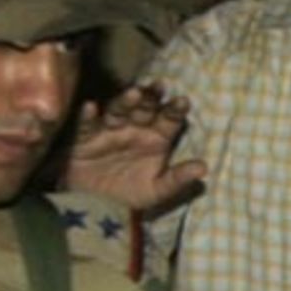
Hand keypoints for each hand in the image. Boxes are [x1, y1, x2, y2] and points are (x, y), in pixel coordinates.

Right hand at [64, 84, 205, 215]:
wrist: (97, 204)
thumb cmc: (130, 193)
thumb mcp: (157, 190)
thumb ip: (178, 178)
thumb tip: (204, 168)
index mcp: (156, 138)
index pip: (169, 120)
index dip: (175, 110)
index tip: (183, 102)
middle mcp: (134, 127)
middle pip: (145, 108)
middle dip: (152, 98)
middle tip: (160, 86)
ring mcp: (110, 128)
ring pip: (118, 110)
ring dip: (125, 101)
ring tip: (134, 93)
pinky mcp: (86, 135)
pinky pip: (87, 124)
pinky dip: (88, 116)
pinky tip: (91, 107)